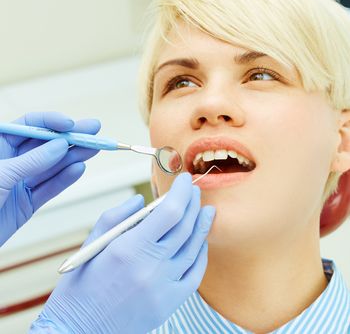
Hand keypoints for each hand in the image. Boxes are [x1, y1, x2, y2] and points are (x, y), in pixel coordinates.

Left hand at [0, 112, 99, 244]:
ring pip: (52, 166)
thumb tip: (61, 145)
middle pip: (46, 144)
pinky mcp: (27, 203)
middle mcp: (11, 161)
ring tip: (95, 148)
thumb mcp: (1, 175)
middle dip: (71, 136)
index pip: (29, 125)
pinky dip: (65, 179)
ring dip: (74, 156)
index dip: (52, 122)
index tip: (72, 124)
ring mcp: (20, 182)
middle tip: (95, 129)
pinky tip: (79, 168)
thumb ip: (32, 160)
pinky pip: (50, 188)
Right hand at [30, 173, 215, 333]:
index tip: (184, 180)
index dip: (181, 192)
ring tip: (207, 211)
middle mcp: (151, 267)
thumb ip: (118, 216)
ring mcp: (164, 287)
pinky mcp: (170, 303)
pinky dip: (201, 254)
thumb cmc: (82, 285)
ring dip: (202, 225)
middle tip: (195, 190)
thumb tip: (142, 200)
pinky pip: (195, 273)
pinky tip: (201, 241)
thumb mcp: (92, 243)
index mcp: (129, 249)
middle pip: (185, 227)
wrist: (80, 330)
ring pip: (194, 248)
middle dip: (193, 203)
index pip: (169, 212)